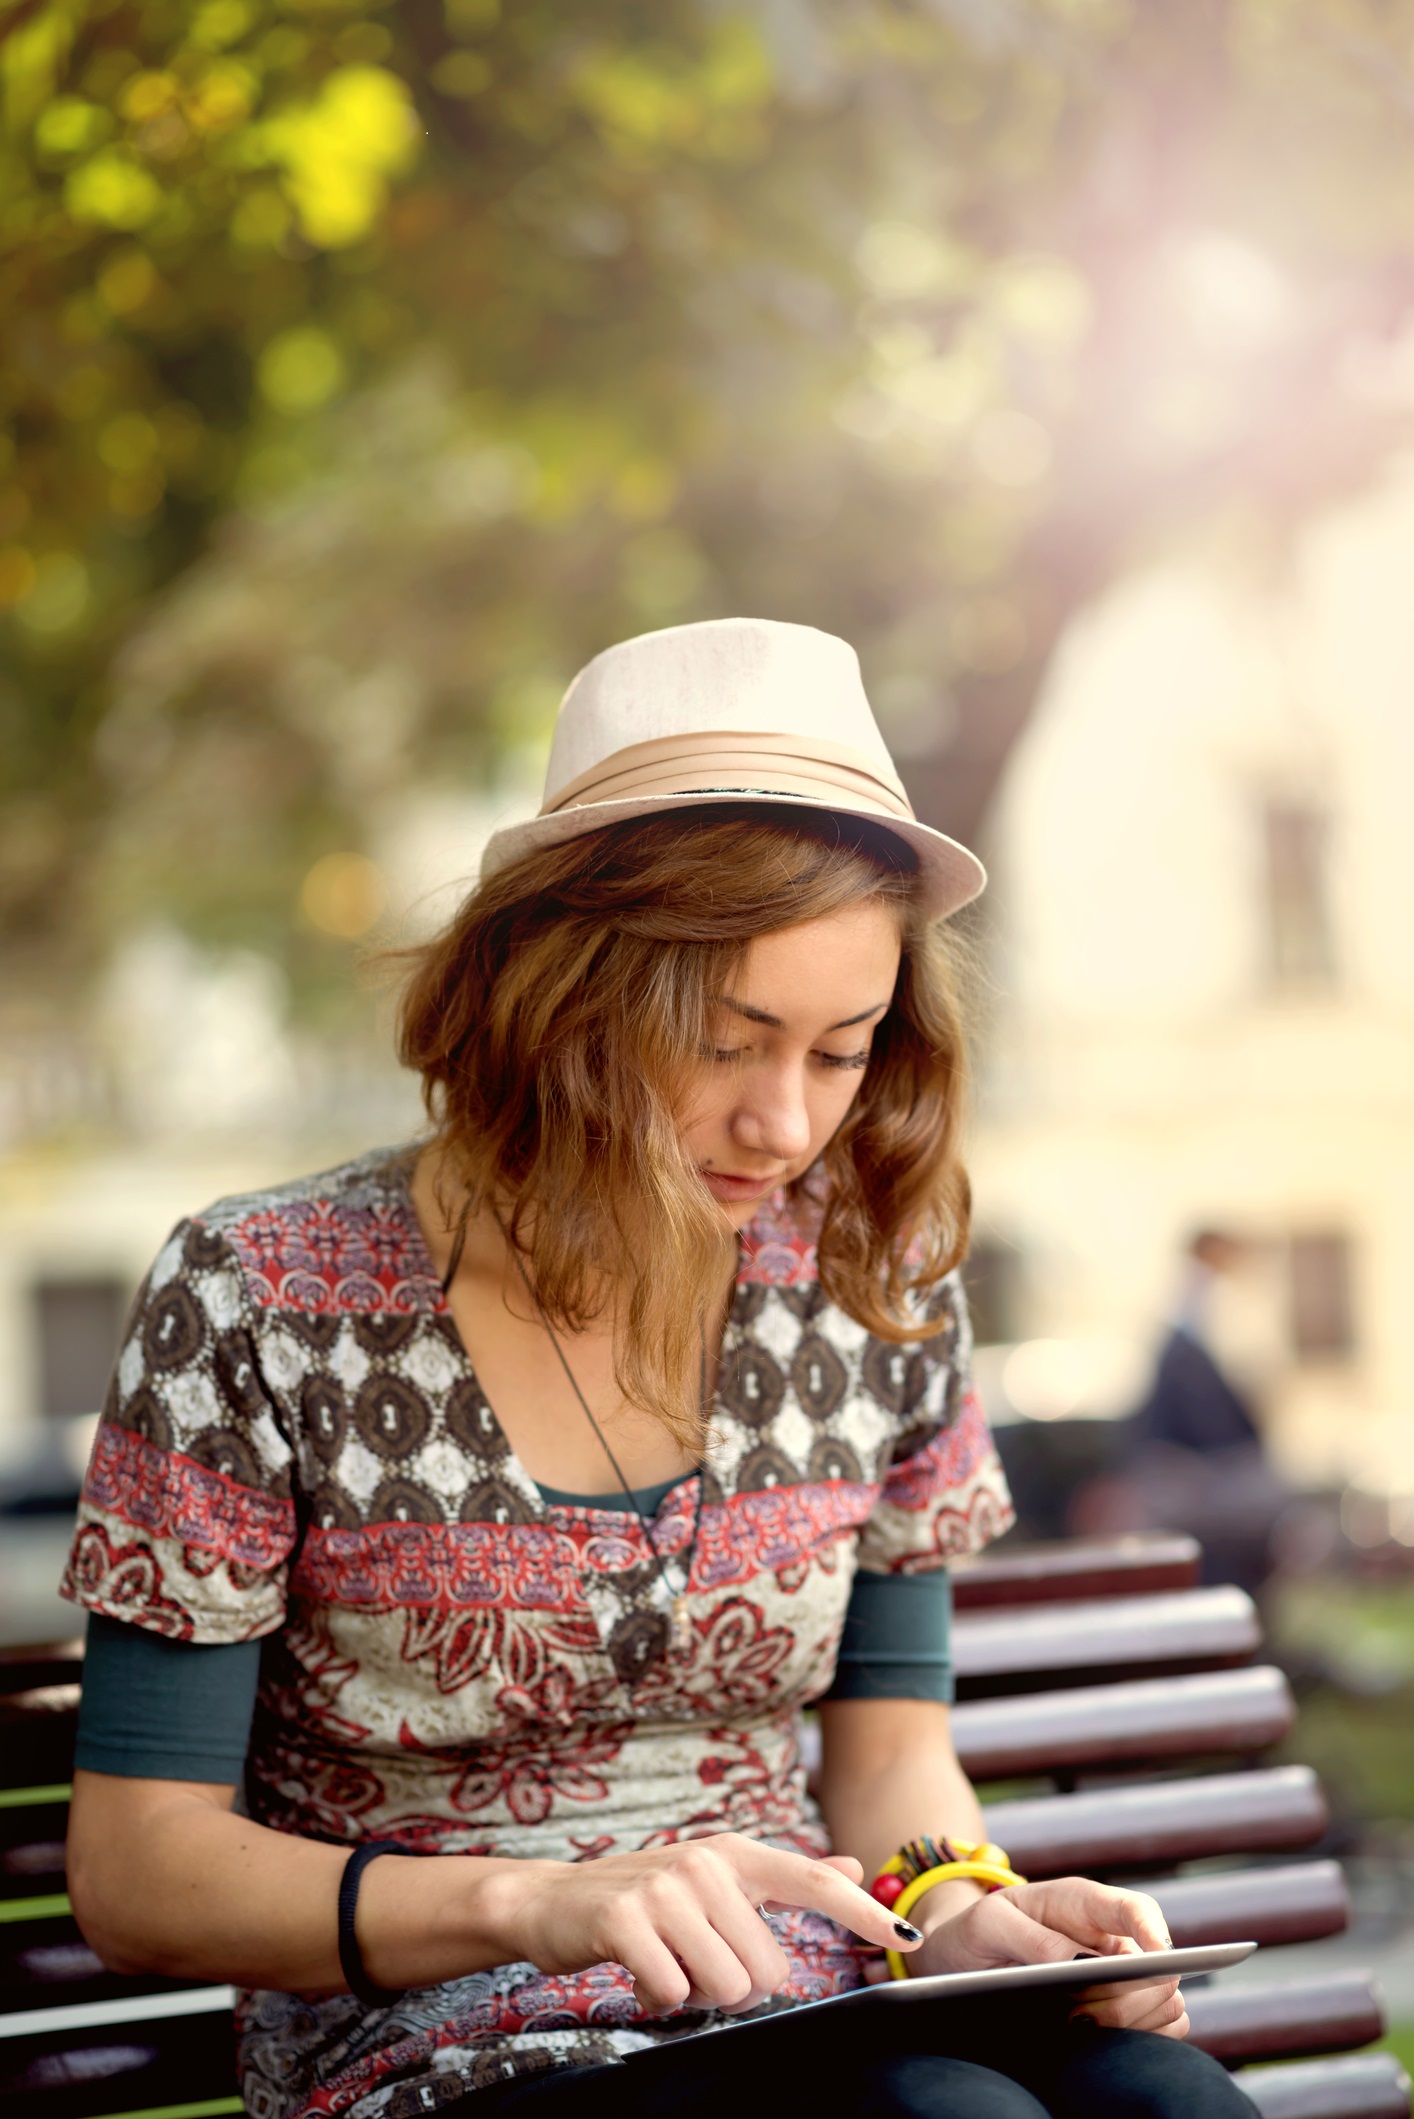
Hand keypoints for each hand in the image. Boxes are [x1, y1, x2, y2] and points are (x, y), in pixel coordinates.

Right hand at [501, 1835, 923, 2015]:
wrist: (550, 1902)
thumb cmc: (643, 1898)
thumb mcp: (714, 1878)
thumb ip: (783, 1879)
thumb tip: (854, 1869)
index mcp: (733, 1854)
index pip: (811, 1880)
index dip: (860, 1912)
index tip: (907, 1937)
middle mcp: (705, 1863)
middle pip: (767, 1969)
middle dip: (734, 1986)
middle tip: (693, 1962)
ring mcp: (665, 1889)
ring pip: (727, 1986)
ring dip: (697, 1994)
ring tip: (666, 1964)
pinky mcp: (627, 1920)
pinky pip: (675, 1992)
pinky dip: (659, 1996)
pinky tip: (638, 1970)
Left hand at [912, 1877, 1187, 2038]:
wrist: (964, 1958)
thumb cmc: (978, 1932)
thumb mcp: (987, 1923)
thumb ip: (1026, 1935)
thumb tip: (1071, 1959)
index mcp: (1083, 1905)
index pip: (1136, 1908)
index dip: (1153, 1932)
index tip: (1155, 1960)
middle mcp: (1111, 1938)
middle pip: (1159, 1968)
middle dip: (1127, 1997)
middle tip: (1078, 2011)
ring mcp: (1121, 1975)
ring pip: (1166, 2002)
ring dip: (1129, 2021)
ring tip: (1076, 2022)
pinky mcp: (1122, 2008)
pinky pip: (1161, 2028)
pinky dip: (1139, 2039)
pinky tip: (1096, 2039)